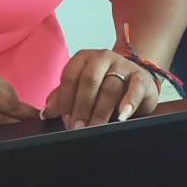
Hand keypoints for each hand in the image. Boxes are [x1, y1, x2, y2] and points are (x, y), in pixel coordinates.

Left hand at [41, 48, 159, 127]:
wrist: (137, 79)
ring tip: (95, 129)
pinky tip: (122, 116)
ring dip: (100, 111)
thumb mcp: (82, 88)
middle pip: (89, 81)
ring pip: (109, 88)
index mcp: (84, 58)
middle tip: (78, 128)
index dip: (66, 100)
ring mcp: (123, 65)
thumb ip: (62, 98)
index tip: (65, 120)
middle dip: (81, 107)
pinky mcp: (141, 76)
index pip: (70, 76)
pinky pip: (135, 88)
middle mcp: (102, 57)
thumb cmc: (105, 85)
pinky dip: (128, 103)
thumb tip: (45, 113)